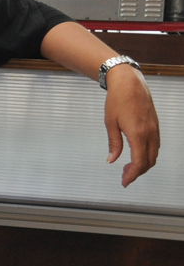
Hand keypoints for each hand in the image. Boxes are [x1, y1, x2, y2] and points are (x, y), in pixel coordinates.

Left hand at [103, 65, 159, 186]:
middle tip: (124, 175)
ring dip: (143, 164)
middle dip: (138, 172)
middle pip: (149, 162)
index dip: (132, 175)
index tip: (124, 182)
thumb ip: (113, 143)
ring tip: (128, 166)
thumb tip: (112, 160)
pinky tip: (136, 154)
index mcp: (137, 134)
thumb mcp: (110, 122)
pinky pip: (155, 145)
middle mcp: (150, 133)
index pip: (139, 162)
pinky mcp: (155, 126)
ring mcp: (155, 129)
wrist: (130, 83)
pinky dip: (147, 154)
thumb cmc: (117, 100)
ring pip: (154, 154)